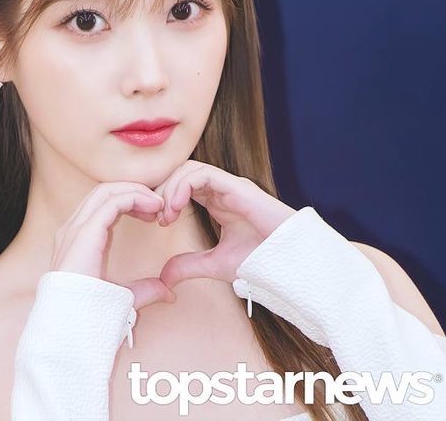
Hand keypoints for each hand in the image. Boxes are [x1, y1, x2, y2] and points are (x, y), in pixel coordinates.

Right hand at [50, 181, 176, 308]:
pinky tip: (153, 208)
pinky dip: (134, 198)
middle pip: (103, 192)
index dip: (129, 201)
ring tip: (158, 204)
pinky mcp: (85, 233)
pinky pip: (112, 202)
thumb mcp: (124, 299)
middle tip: (158, 205)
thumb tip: (169, 293)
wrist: (71, 332)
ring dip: (135, 191)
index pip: (101, 204)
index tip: (153, 214)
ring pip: (106, 191)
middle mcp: (72, 230)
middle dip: (133, 191)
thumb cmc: (90, 318)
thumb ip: (145, 291)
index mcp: (77, 240)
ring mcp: (76, 229)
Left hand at [152, 160, 296, 288]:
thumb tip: (163, 277)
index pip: (182, 185)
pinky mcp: (237, 187)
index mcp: (217, 201)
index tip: (157, 222)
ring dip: (170, 188)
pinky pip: (202, 174)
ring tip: (165, 215)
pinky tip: (175, 208)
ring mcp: (230, 185)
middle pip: (181, 173)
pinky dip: (182, 186)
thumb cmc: (262, 261)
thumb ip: (189, 265)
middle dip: (162, 190)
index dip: (164, 198)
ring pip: (189, 169)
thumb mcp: (215, 264)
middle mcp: (222, 189)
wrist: (290, 264)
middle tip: (156, 217)